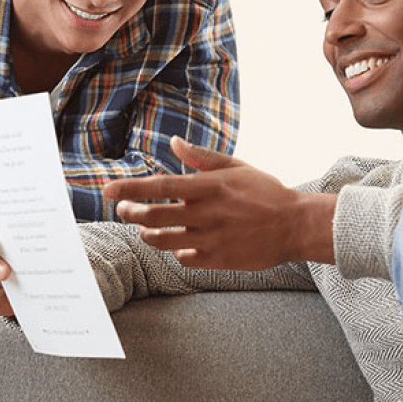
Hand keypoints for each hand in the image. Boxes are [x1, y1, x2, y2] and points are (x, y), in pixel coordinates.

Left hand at [102, 136, 336, 269]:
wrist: (295, 225)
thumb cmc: (265, 192)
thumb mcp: (236, 167)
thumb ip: (202, 157)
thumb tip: (174, 142)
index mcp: (209, 186)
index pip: (160, 186)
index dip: (130, 188)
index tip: (108, 189)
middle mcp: (206, 213)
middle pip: (153, 216)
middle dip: (130, 212)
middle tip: (123, 208)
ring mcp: (211, 238)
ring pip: (162, 240)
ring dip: (147, 233)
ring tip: (145, 227)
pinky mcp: (218, 259)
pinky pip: (183, 258)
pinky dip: (175, 251)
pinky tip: (177, 244)